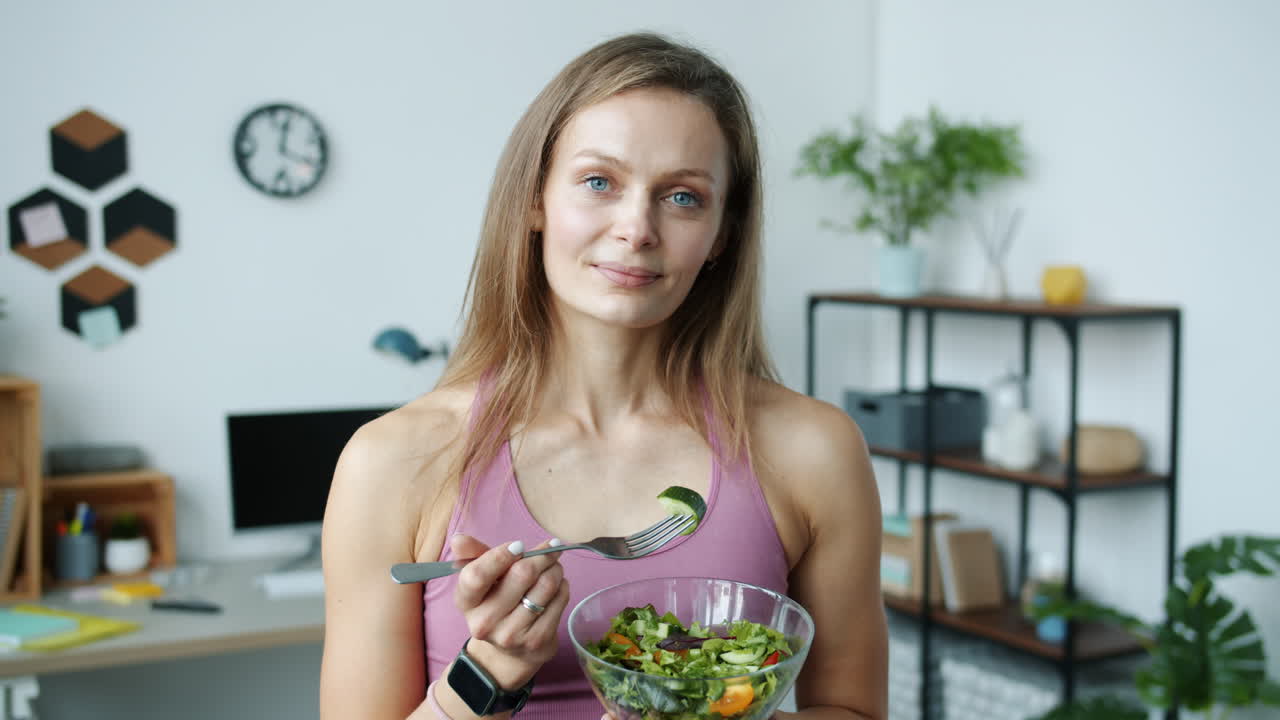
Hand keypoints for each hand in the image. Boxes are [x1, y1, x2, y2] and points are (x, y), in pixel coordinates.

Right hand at [451, 534, 568, 687]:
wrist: (511, 651)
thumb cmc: (497, 603)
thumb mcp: (482, 579)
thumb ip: (472, 555)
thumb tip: (458, 539)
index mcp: (466, 602)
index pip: (477, 575)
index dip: (500, 555)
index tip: (518, 546)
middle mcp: (484, 622)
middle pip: (521, 574)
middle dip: (541, 556)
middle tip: (549, 551)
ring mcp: (511, 634)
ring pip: (545, 585)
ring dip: (555, 569)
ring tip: (554, 567)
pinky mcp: (536, 640)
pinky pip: (559, 599)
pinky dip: (562, 586)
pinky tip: (557, 586)